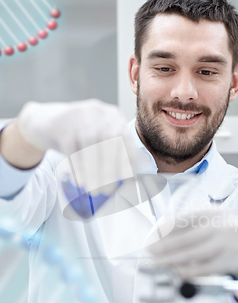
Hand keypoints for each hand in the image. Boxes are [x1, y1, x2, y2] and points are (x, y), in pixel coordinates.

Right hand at [17, 99, 136, 191]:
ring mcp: (80, 114)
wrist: (44, 122)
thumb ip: (111, 155)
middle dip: (110, 169)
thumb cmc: (77, 137)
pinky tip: (78, 180)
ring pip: (90, 144)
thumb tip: (124, 181)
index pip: (125, 138)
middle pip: (110, 141)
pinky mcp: (62, 122)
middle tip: (107, 190)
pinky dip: (76, 167)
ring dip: (92, 170)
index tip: (128, 179)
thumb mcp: (97, 141)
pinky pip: (71, 147)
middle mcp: (100, 112)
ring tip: (92, 188)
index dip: (128, 159)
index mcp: (113, 116)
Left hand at [149, 208, 237, 280]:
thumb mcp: (207, 225)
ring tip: (158, 263)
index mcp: (217, 212)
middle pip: (189, 237)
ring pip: (194, 253)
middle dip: (166, 245)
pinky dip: (186, 270)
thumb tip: (157, 234)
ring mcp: (230, 244)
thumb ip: (187, 227)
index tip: (152, 235)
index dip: (166, 227)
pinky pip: (202, 268)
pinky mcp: (230, 261)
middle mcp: (226, 225)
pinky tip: (174, 272)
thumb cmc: (218, 237)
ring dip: (172, 260)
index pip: (187, 218)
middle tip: (150, 251)